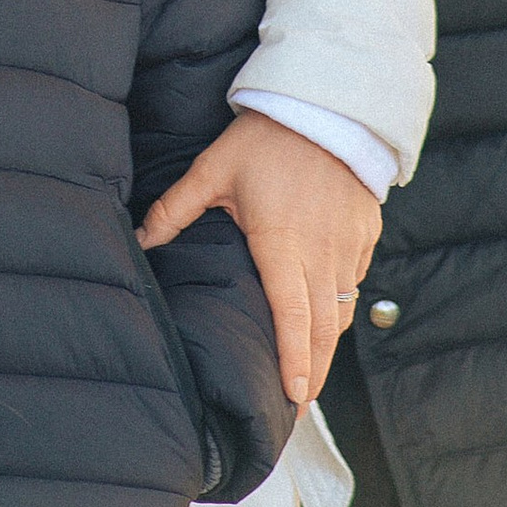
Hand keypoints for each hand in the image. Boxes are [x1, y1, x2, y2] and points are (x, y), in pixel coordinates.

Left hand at [140, 111, 379, 411]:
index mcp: (282, 245)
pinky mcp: (366, 231)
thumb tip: (140, 240)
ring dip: (328, 339)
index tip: (296, 397)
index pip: (292, 316)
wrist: (327, 102)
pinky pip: (354, 277)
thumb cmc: (266, 138)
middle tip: (302, 404)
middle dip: (315, 370)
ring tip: (312, 367)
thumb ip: (175, 210)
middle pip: (325, 328)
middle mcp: (321, 253)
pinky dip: (341, 299)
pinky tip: (326, 308)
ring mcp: (349, 244)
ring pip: (342, 306)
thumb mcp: (213, 170)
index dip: (296, 361)